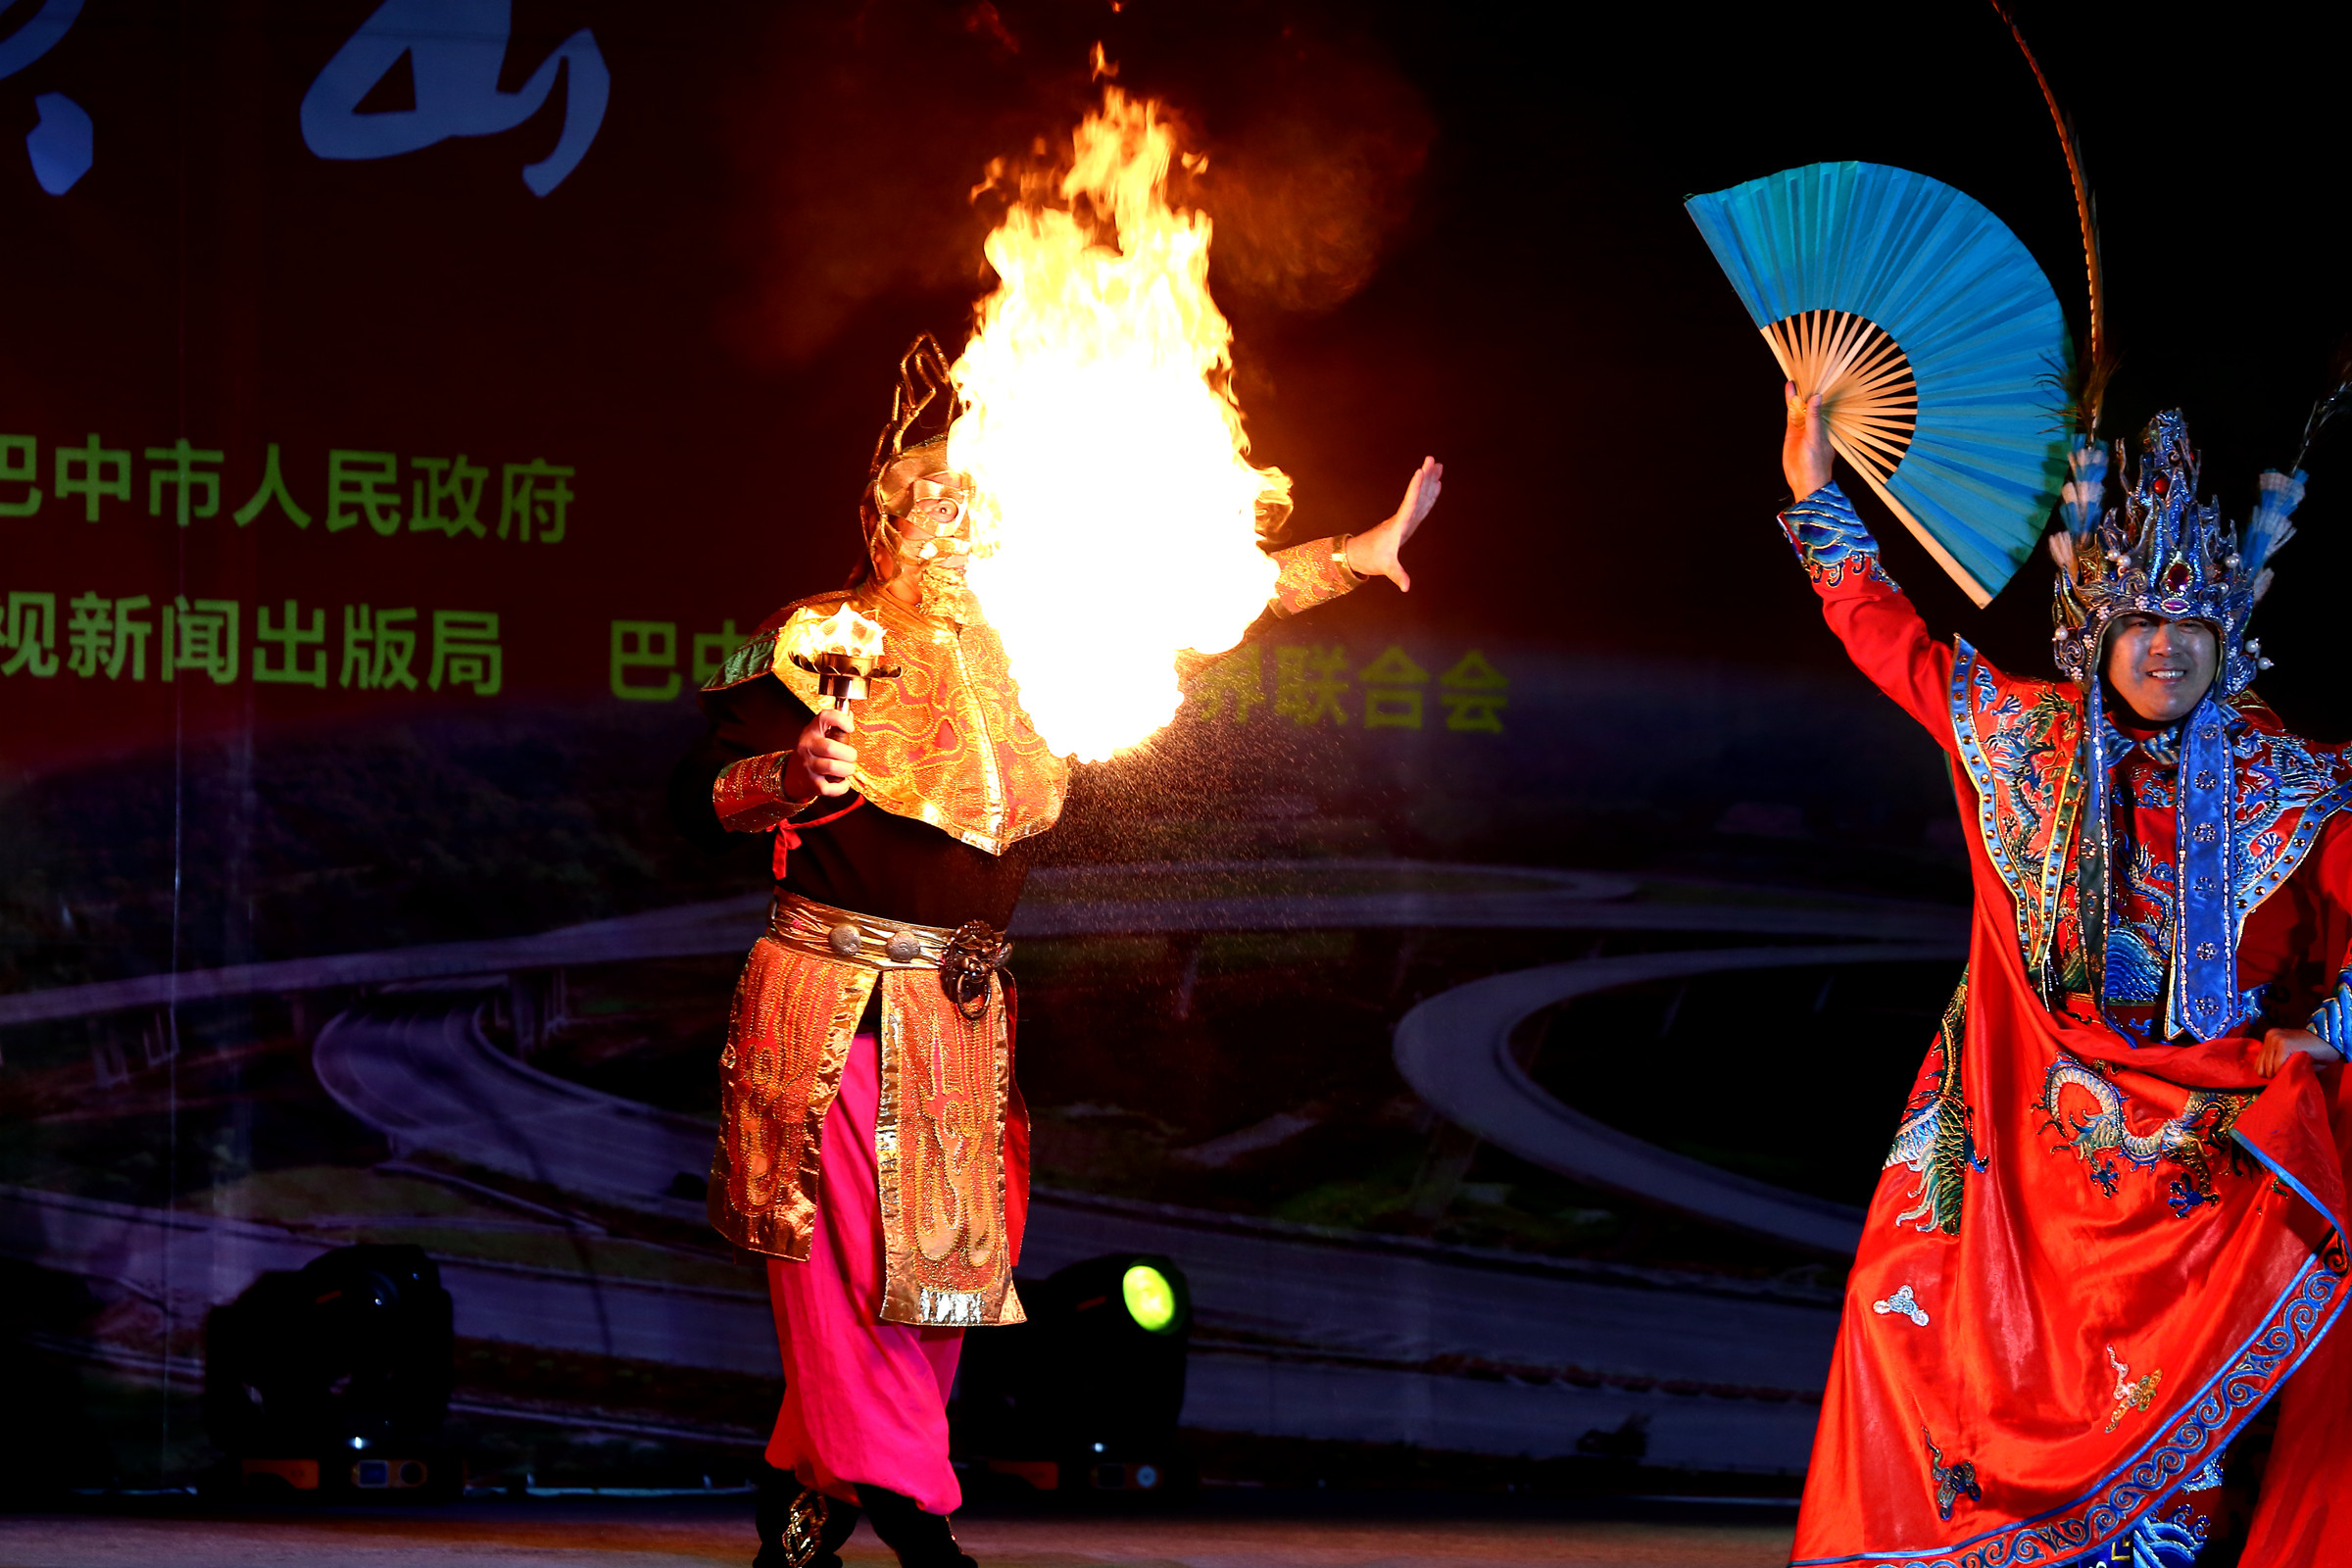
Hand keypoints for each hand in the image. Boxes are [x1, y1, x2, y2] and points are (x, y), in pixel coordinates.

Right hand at [784, 707, 858, 798]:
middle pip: (831, 748)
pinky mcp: (812, 784)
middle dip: (849, 754)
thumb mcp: (818, 735)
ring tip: (847, 769)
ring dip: (847, 769)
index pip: (823, 717)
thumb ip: (834, 725)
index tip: (850, 728)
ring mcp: (808, 766)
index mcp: (811, 732)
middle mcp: (807, 747)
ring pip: (833, 767)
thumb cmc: (812, 752)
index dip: (840, 720)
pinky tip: (842, 782)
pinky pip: (831, 787)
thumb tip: (850, 715)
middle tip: (851, 757)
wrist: (792, 775)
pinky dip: (842, 786)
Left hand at [1345, 456, 1442, 591]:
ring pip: (1420, 495)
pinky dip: (1430, 493)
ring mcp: (1406, 518)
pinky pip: (1421, 504)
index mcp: (1398, 525)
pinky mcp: (1408, 521)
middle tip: (1432, 460)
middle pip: (1416, 494)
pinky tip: (1437, 484)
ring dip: (1429, 481)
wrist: (1360, 554)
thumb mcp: (1386, 567)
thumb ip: (1397, 575)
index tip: (1420, 472)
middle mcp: (1403, 517)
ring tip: (1438, 465)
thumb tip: (1405, 587)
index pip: (1408, 504)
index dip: (1415, 489)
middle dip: (1425, 477)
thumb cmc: (1372, 559)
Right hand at [1783, 380, 1832, 499]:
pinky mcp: (1792, 431)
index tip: (1821, 374)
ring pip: (1800, 406)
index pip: (1825, 403)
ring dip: (1797, 393)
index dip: (1823, 389)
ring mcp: (1804, 427)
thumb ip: (1813, 417)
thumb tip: (1816, 397)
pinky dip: (1789, 402)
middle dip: (1809, 388)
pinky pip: (1791, 414)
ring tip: (1795, 377)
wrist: (1804, 482)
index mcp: (1827, 424)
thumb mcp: (1814, 438)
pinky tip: (1788, 391)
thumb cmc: (1815, 463)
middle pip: (1812, 402)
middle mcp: (1816, 423)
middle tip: (1806, 369)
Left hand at [2258, 1026, 2343, 1076]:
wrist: (2331, 1043)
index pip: (2258, 1066)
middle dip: (2275, 1075)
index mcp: (2269, 1039)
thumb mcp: (2290, 1058)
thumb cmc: (2313, 1054)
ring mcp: (2275, 1039)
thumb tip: (2266, 1079)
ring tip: (2294, 1067)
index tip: (2284, 1073)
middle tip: (2290, 1071)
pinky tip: (2297, 1065)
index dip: (2271, 1074)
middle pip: (2261, 1069)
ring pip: (2269, 1069)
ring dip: (2281, 1074)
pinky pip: (2278, 1066)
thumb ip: (2277, 1065)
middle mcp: (2270, 1037)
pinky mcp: (2284, 1043)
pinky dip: (2287, 1071)